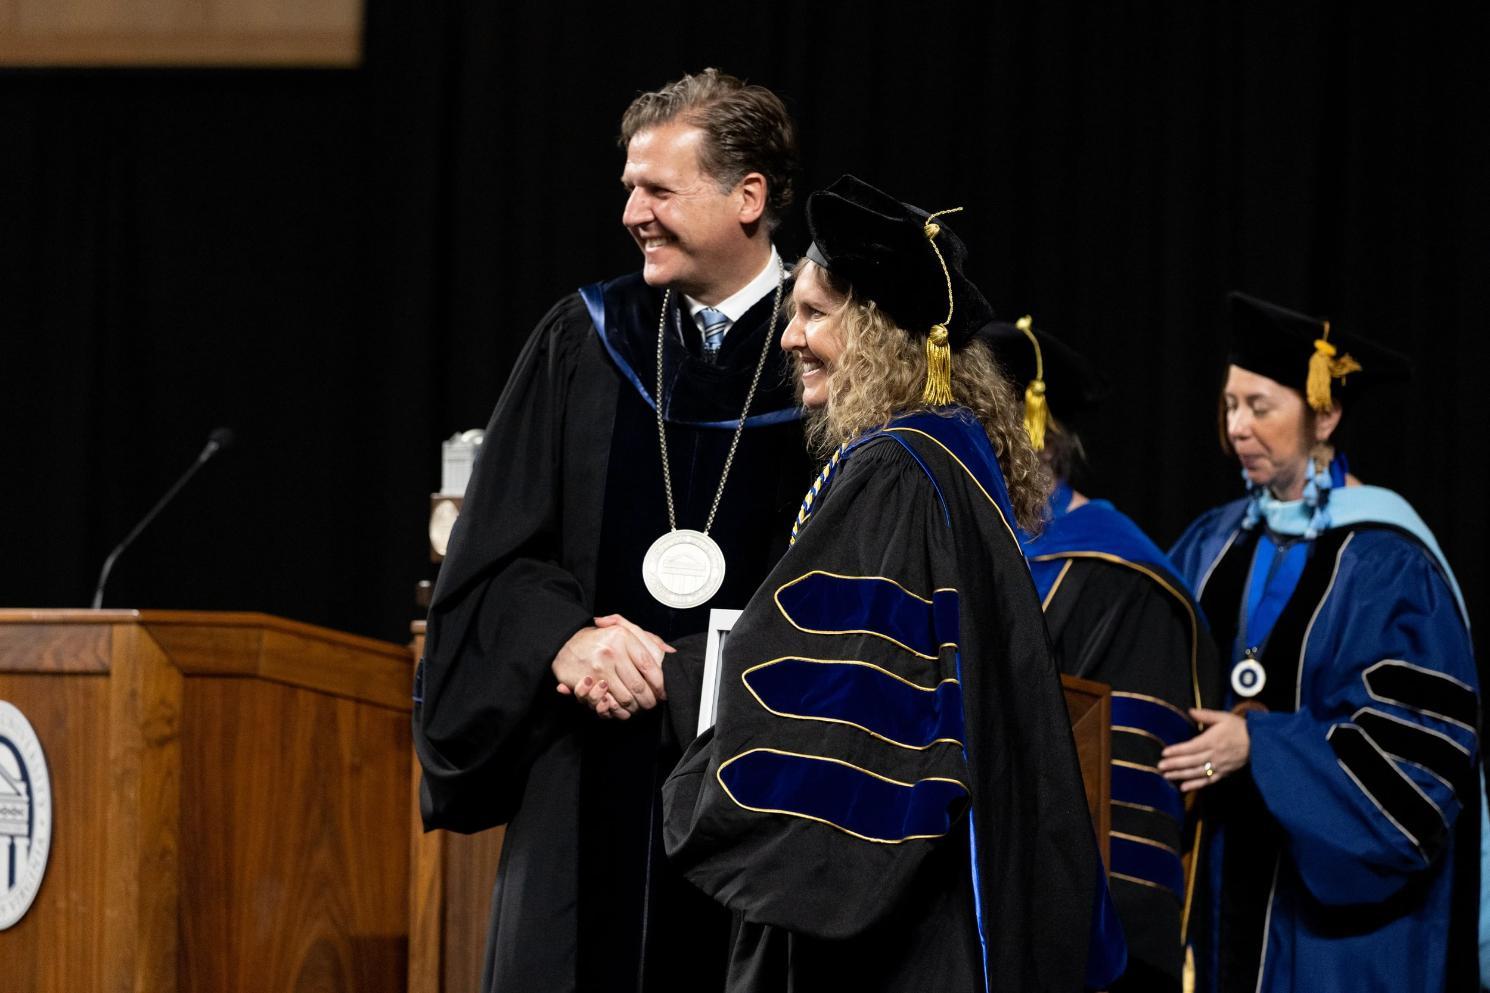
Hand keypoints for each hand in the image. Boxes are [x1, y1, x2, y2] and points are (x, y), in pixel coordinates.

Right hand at [552, 614, 673, 719]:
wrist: (564, 642)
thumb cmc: (600, 638)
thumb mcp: (624, 630)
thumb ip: (648, 640)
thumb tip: (670, 652)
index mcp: (623, 637)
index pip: (649, 666)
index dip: (660, 683)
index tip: (663, 692)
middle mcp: (611, 651)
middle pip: (639, 686)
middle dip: (649, 700)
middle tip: (651, 704)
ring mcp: (597, 667)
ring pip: (625, 698)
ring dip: (634, 707)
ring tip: (638, 707)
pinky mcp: (585, 681)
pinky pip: (608, 703)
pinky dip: (618, 711)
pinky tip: (622, 709)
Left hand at [1158, 708, 1250, 791]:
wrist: (1260, 743)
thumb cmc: (1239, 728)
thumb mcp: (1223, 717)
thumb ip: (1205, 715)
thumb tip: (1190, 710)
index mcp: (1212, 740)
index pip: (1191, 747)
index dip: (1177, 750)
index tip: (1164, 753)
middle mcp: (1214, 755)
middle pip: (1191, 761)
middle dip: (1174, 764)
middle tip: (1160, 766)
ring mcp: (1219, 766)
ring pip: (1197, 772)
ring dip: (1181, 775)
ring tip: (1166, 776)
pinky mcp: (1224, 773)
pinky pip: (1208, 780)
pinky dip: (1195, 785)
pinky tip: (1183, 787)